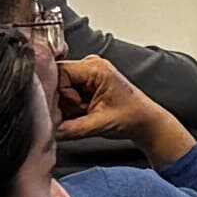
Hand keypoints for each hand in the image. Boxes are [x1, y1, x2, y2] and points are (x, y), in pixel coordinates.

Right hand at [55, 45, 189, 169]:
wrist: (145, 122)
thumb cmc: (132, 117)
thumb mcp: (100, 125)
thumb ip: (73, 128)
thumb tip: (51, 131)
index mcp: (96, 67)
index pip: (58, 72)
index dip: (58, 93)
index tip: (69, 109)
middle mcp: (90, 65)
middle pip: (57, 80)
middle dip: (63, 101)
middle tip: (81, 112)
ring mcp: (88, 73)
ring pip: (60, 89)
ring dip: (67, 105)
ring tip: (86, 112)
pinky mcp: (86, 82)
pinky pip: (66, 93)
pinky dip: (70, 106)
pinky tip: (84, 111)